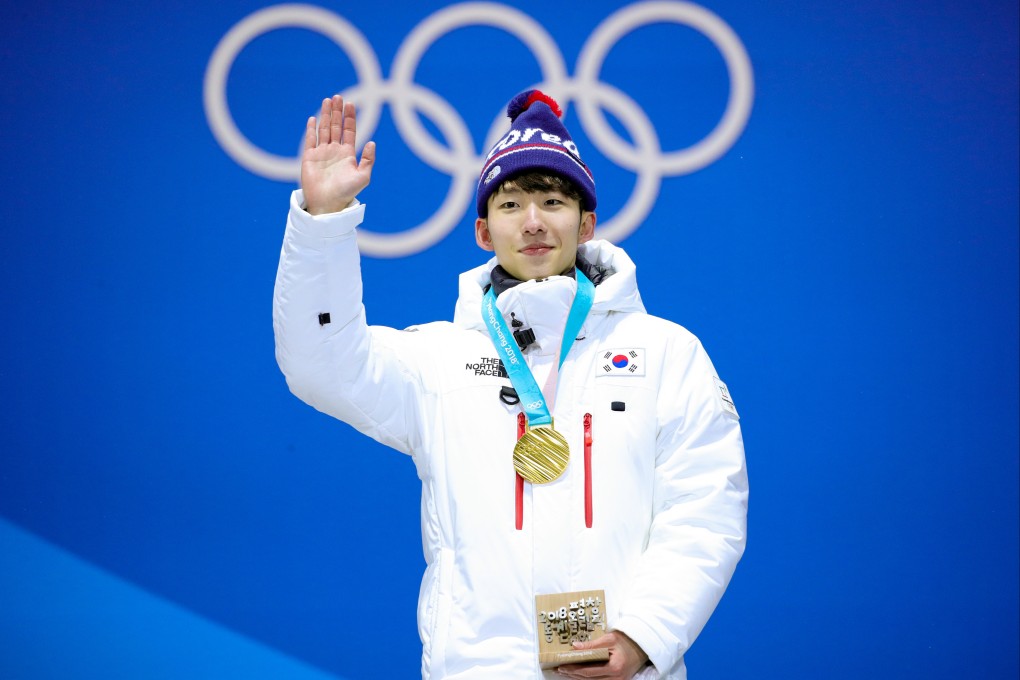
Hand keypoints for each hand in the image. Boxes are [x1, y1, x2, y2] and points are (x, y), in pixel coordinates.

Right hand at [301, 94, 375, 214]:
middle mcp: (334, 151)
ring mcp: (321, 153)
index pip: (349, 131)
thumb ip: (368, 159)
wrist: (328, 204)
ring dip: (326, 115)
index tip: (351, 104)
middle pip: (336, 126)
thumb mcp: (363, 177)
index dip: (350, 118)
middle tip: (339, 97)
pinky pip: (310, 140)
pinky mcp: (309, 157)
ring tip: (328, 100)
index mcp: (348, 154)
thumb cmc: (347, 193)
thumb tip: (372, 142)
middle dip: (337, 112)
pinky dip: (312, 129)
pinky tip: (314, 118)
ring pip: (324, 129)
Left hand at [556, 631, 649, 679]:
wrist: (641, 646)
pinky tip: (578, 675)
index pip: (589, 671)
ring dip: (578, 678)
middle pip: (589, 679)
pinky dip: (588, 678)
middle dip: (573, 674)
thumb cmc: (625, 641)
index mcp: (614, 667)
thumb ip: (591, 645)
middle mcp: (616, 678)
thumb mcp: (608, 639)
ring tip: (566, 672)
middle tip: (560, 670)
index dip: (574, 669)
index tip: (562, 666)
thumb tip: (574, 647)